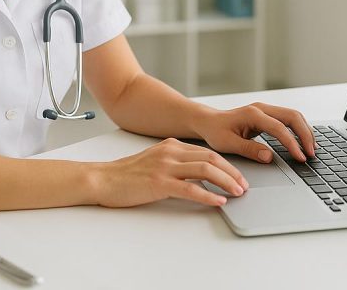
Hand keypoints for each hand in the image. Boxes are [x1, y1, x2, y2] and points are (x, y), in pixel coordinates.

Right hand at [92, 137, 249, 207]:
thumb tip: (200, 176)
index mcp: (171, 146)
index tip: (238, 175)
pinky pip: (190, 188)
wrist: (102, 179)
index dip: (227, 164)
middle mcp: (170, 152)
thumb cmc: (126, 175)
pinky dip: (208, 195)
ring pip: (205, 170)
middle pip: (211, 158)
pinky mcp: (159, 183)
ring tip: (237, 193)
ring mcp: (165, 167)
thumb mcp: (155, 162)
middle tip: (244, 185)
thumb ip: (176, 164)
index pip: (207, 152)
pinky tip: (218, 201)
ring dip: (225, 182)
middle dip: (232, 172)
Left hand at [194, 102, 316, 163]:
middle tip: (312, 154)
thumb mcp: (228, 144)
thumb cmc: (216, 131)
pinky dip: (299, 129)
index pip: (279, 128)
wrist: (209, 122)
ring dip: (305, 131)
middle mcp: (261, 108)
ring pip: (293, 116)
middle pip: (292, 116)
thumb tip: (269, 157)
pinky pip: (289, 119)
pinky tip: (303, 142)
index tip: (300, 157)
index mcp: (252, 114)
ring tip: (312, 149)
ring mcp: (266, 109)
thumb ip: (249, 149)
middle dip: (305, 135)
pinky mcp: (268, 114)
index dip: (292, 143)